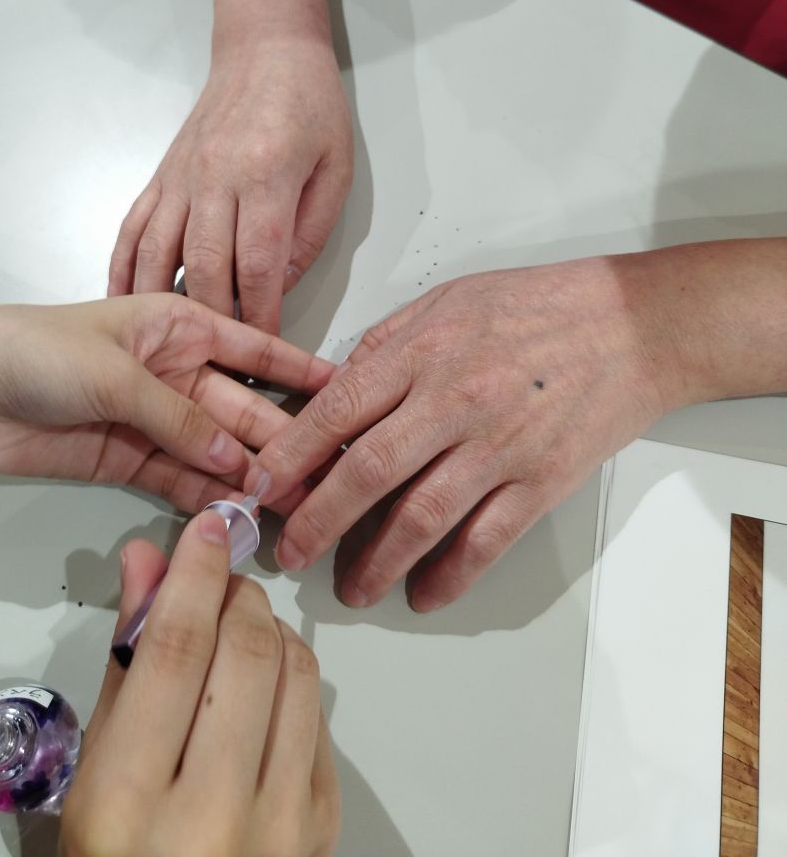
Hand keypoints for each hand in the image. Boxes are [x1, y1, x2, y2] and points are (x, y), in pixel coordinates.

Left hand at [0, 279, 331, 514]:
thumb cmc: (28, 350)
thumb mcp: (114, 372)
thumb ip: (178, 417)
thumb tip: (238, 459)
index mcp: (177, 326)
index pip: (257, 350)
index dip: (306, 373)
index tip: (354, 394)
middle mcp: (173, 372)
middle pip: (243, 410)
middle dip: (286, 441)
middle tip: (333, 478)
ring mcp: (149, 420)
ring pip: (216, 450)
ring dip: (252, 477)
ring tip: (301, 507)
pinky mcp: (123, 459)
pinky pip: (178, 478)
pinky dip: (206, 496)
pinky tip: (241, 515)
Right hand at [60, 511, 340, 856]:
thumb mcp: (95, 771)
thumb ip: (124, 663)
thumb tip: (148, 563)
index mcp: (128, 803)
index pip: (175, 651)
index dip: (194, 574)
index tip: (207, 529)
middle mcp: (210, 816)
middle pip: (244, 651)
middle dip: (237, 592)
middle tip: (222, 576)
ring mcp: (279, 828)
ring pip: (296, 671)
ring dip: (269, 627)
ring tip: (241, 625)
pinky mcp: (321, 829)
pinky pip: (320, 715)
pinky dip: (293, 678)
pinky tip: (263, 684)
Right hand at [108, 41, 353, 334]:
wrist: (265, 49)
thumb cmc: (309, 105)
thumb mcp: (334, 168)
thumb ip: (308, 232)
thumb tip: (277, 287)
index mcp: (266, 175)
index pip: (258, 261)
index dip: (260, 314)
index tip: (263, 351)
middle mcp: (215, 177)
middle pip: (203, 266)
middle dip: (211, 325)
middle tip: (218, 365)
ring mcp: (181, 177)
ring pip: (156, 252)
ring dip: (159, 308)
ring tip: (162, 350)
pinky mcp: (161, 175)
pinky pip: (132, 228)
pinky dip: (123, 269)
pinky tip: (122, 303)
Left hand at [249, 255, 683, 610]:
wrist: (633, 324)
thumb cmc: (538, 305)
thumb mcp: (449, 299)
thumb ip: (387, 344)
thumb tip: (334, 392)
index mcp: (424, 351)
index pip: (338, 409)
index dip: (291, 455)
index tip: (259, 487)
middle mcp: (454, 399)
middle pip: (367, 471)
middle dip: (317, 521)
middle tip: (290, 553)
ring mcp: (500, 444)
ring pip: (422, 517)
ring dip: (377, 561)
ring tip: (352, 588)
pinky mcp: (542, 480)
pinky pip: (487, 540)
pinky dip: (452, 575)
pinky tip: (425, 593)